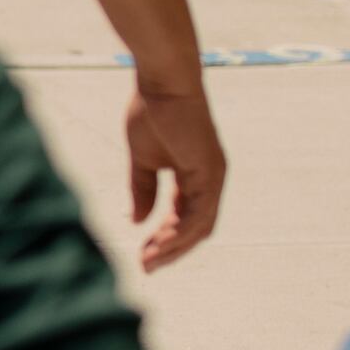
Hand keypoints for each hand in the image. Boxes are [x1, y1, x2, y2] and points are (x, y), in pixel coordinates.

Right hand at [125, 81, 226, 272]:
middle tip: (145, 267)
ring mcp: (213, 177)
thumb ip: (142, 189)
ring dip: (174, 247)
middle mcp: (209, 180)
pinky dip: (180, 232)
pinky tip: (160, 243)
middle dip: (170, 250)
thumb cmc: (151, 111)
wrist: (163, 82)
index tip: (141, 254)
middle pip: (195, 228)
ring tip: (148, 261)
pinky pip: (199, 214)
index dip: (163, 237)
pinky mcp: (210, 173)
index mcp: (194, 175)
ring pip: (199, 227)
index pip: (183, 216)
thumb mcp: (142, 159)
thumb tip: (136, 221)